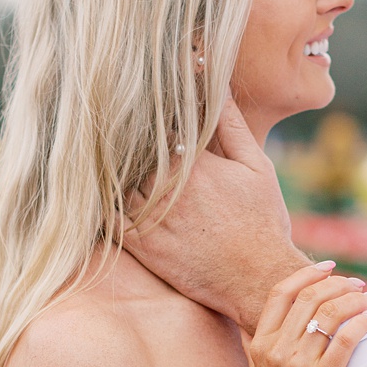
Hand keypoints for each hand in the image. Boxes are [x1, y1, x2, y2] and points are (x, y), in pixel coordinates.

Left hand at [126, 98, 306, 332]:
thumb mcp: (257, 167)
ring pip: (118, 180)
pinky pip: (108, 215)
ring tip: (108, 161)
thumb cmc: (263, 220)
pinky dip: (103, 202)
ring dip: (116, 171)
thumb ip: (232, 126)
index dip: (150, 121)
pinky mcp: (140, 243)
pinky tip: (105, 194)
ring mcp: (150, 214)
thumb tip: (218, 87)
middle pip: (133, 152)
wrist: (258, 278)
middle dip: (130, 145)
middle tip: (115, 131)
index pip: (156, 127)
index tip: (142, 110)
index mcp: (193, 161)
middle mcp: (167, 185)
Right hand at [246, 263, 366, 366]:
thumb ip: (254, 346)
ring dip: (355, 300)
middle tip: (359, 285)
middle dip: (338, 284)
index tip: (330, 267)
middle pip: (309, 299)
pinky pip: (345, 340)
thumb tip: (247, 322)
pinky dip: (361, 323)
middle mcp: (276, 353)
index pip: (280, 294)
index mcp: (260, 346)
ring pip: (329, 315)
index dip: (307, 274)